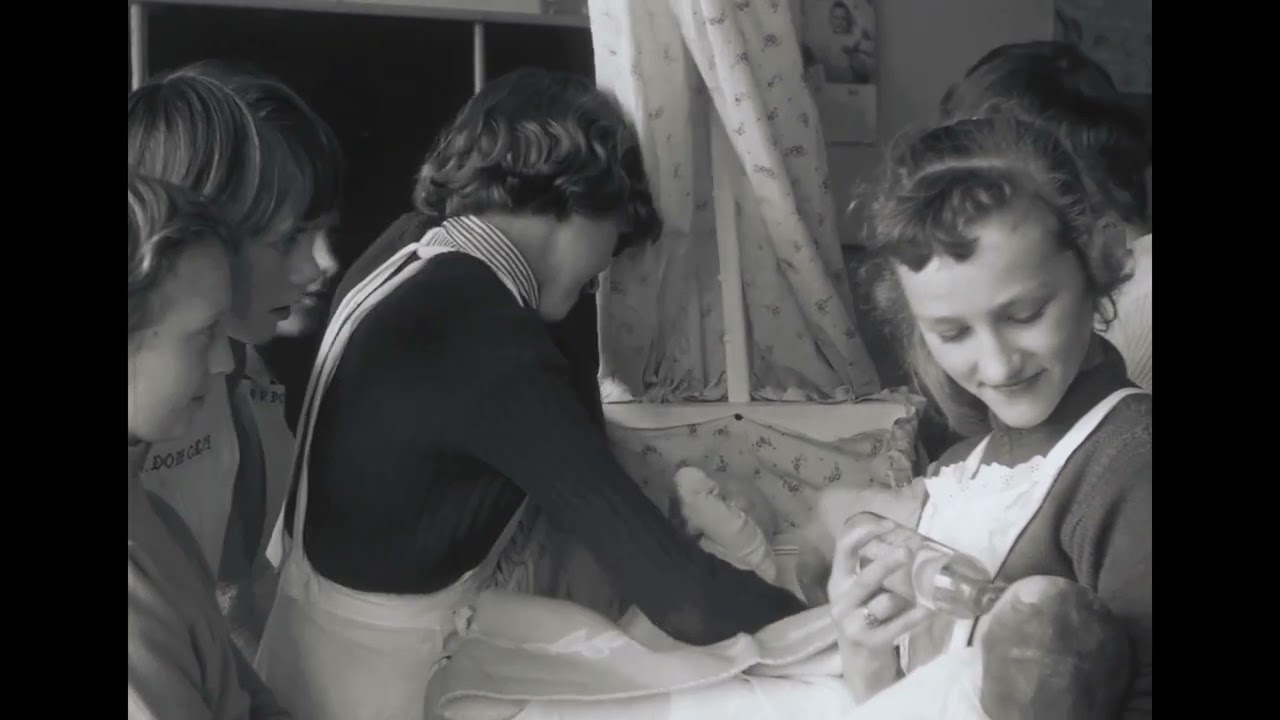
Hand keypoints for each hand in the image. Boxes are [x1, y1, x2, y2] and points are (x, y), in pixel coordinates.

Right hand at [828, 517, 933, 652]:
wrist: (859, 665)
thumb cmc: (865, 620)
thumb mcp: (859, 594)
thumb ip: (875, 572)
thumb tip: (912, 543)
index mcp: (838, 582)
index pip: (843, 549)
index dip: (864, 533)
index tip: (889, 524)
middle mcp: (840, 601)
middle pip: (865, 578)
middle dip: (888, 563)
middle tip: (909, 550)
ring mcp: (853, 624)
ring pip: (885, 603)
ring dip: (908, 596)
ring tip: (926, 592)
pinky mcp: (869, 642)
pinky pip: (899, 625)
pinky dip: (917, 616)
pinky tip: (930, 609)